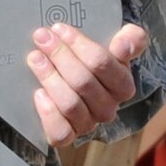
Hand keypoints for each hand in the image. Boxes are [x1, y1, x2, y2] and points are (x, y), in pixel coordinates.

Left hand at [28, 22, 148, 146]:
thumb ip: (131, 39)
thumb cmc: (96, 61)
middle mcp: (108, 108)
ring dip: (50, 78)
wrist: (76, 81)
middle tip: (41, 38)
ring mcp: (88, 124)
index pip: (102, 64)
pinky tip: (38, 94)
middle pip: (83, 82)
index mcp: (123, 85)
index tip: (59, 28)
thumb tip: (122, 46)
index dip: (79, 45)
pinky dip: (48, 113)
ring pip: (70, 104)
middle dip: (60, 56)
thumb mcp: (118, 44)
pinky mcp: (67, 136)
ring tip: (35, 58)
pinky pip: (60, 132)